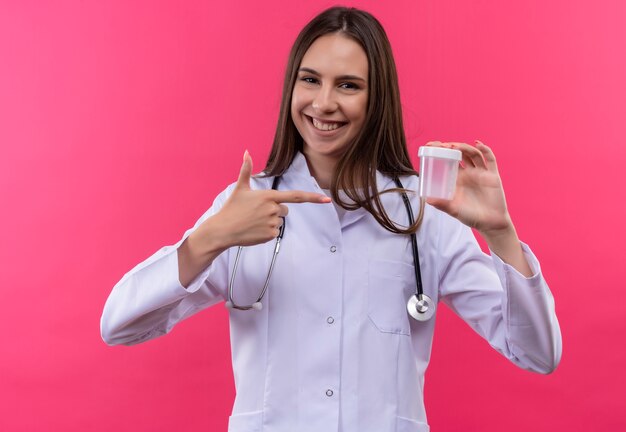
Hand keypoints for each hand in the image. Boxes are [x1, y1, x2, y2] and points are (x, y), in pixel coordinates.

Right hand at [209, 151, 330, 247]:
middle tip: (257, 213)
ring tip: (253, 221)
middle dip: (275, 211)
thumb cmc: (232, 208)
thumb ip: (246, 170)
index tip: (327, 199)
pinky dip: (266, 232)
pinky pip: (275, 232)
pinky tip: (254, 230)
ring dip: (270, 221)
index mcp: (269, 196)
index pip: (296, 196)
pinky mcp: (270, 235)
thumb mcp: (240, 188)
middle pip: (285, 209)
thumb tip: (247, 152)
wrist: (223, 229)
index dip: (313, 198)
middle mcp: (273, 209)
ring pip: (279, 221)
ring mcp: (272, 223)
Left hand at [425, 140, 512, 235]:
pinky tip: (478, 144)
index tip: (430, 146)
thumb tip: (426, 199)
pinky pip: (490, 160)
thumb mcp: (454, 210)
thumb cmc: (470, 216)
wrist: (490, 224)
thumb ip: (442, 204)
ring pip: (473, 154)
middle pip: (460, 154)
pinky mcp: (493, 175)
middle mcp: (468, 173)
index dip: (440, 151)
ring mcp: (481, 173)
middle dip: (451, 147)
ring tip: (455, 146)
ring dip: (464, 148)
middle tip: (441, 145)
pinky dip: (485, 150)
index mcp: (457, 178)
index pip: (448, 160)